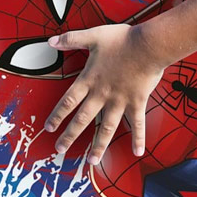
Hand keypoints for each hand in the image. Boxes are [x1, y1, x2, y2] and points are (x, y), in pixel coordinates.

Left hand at [44, 23, 166, 164]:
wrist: (148, 45)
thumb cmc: (121, 39)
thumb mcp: (93, 35)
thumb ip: (70, 39)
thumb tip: (50, 41)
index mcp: (90, 79)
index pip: (68, 101)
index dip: (57, 115)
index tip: (49, 128)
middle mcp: (103, 94)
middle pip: (82, 119)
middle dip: (70, 135)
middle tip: (60, 149)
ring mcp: (120, 101)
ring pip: (106, 128)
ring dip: (98, 145)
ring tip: (92, 161)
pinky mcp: (137, 102)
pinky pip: (137, 124)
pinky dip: (138, 139)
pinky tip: (137, 152)